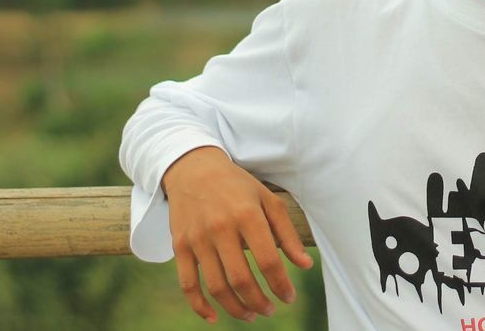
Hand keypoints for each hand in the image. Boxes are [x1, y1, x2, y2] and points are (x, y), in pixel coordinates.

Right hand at [162, 146, 314, 322]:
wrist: (193, 168)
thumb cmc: (237, 185)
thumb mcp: (268, 199)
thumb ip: (287, 233)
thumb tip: (305, 265)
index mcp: (247, 215)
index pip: (268, 261)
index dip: (281, 284)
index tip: (289, 298)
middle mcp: (221, 228)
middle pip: (241, 278)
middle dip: (259, 301)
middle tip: (269, 311)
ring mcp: (197, 238)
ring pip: (216, 286)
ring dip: (235, 308)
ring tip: (250, 315)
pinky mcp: (179, 246)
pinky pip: (187, 284)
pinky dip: (199, 305)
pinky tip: (213, 317)